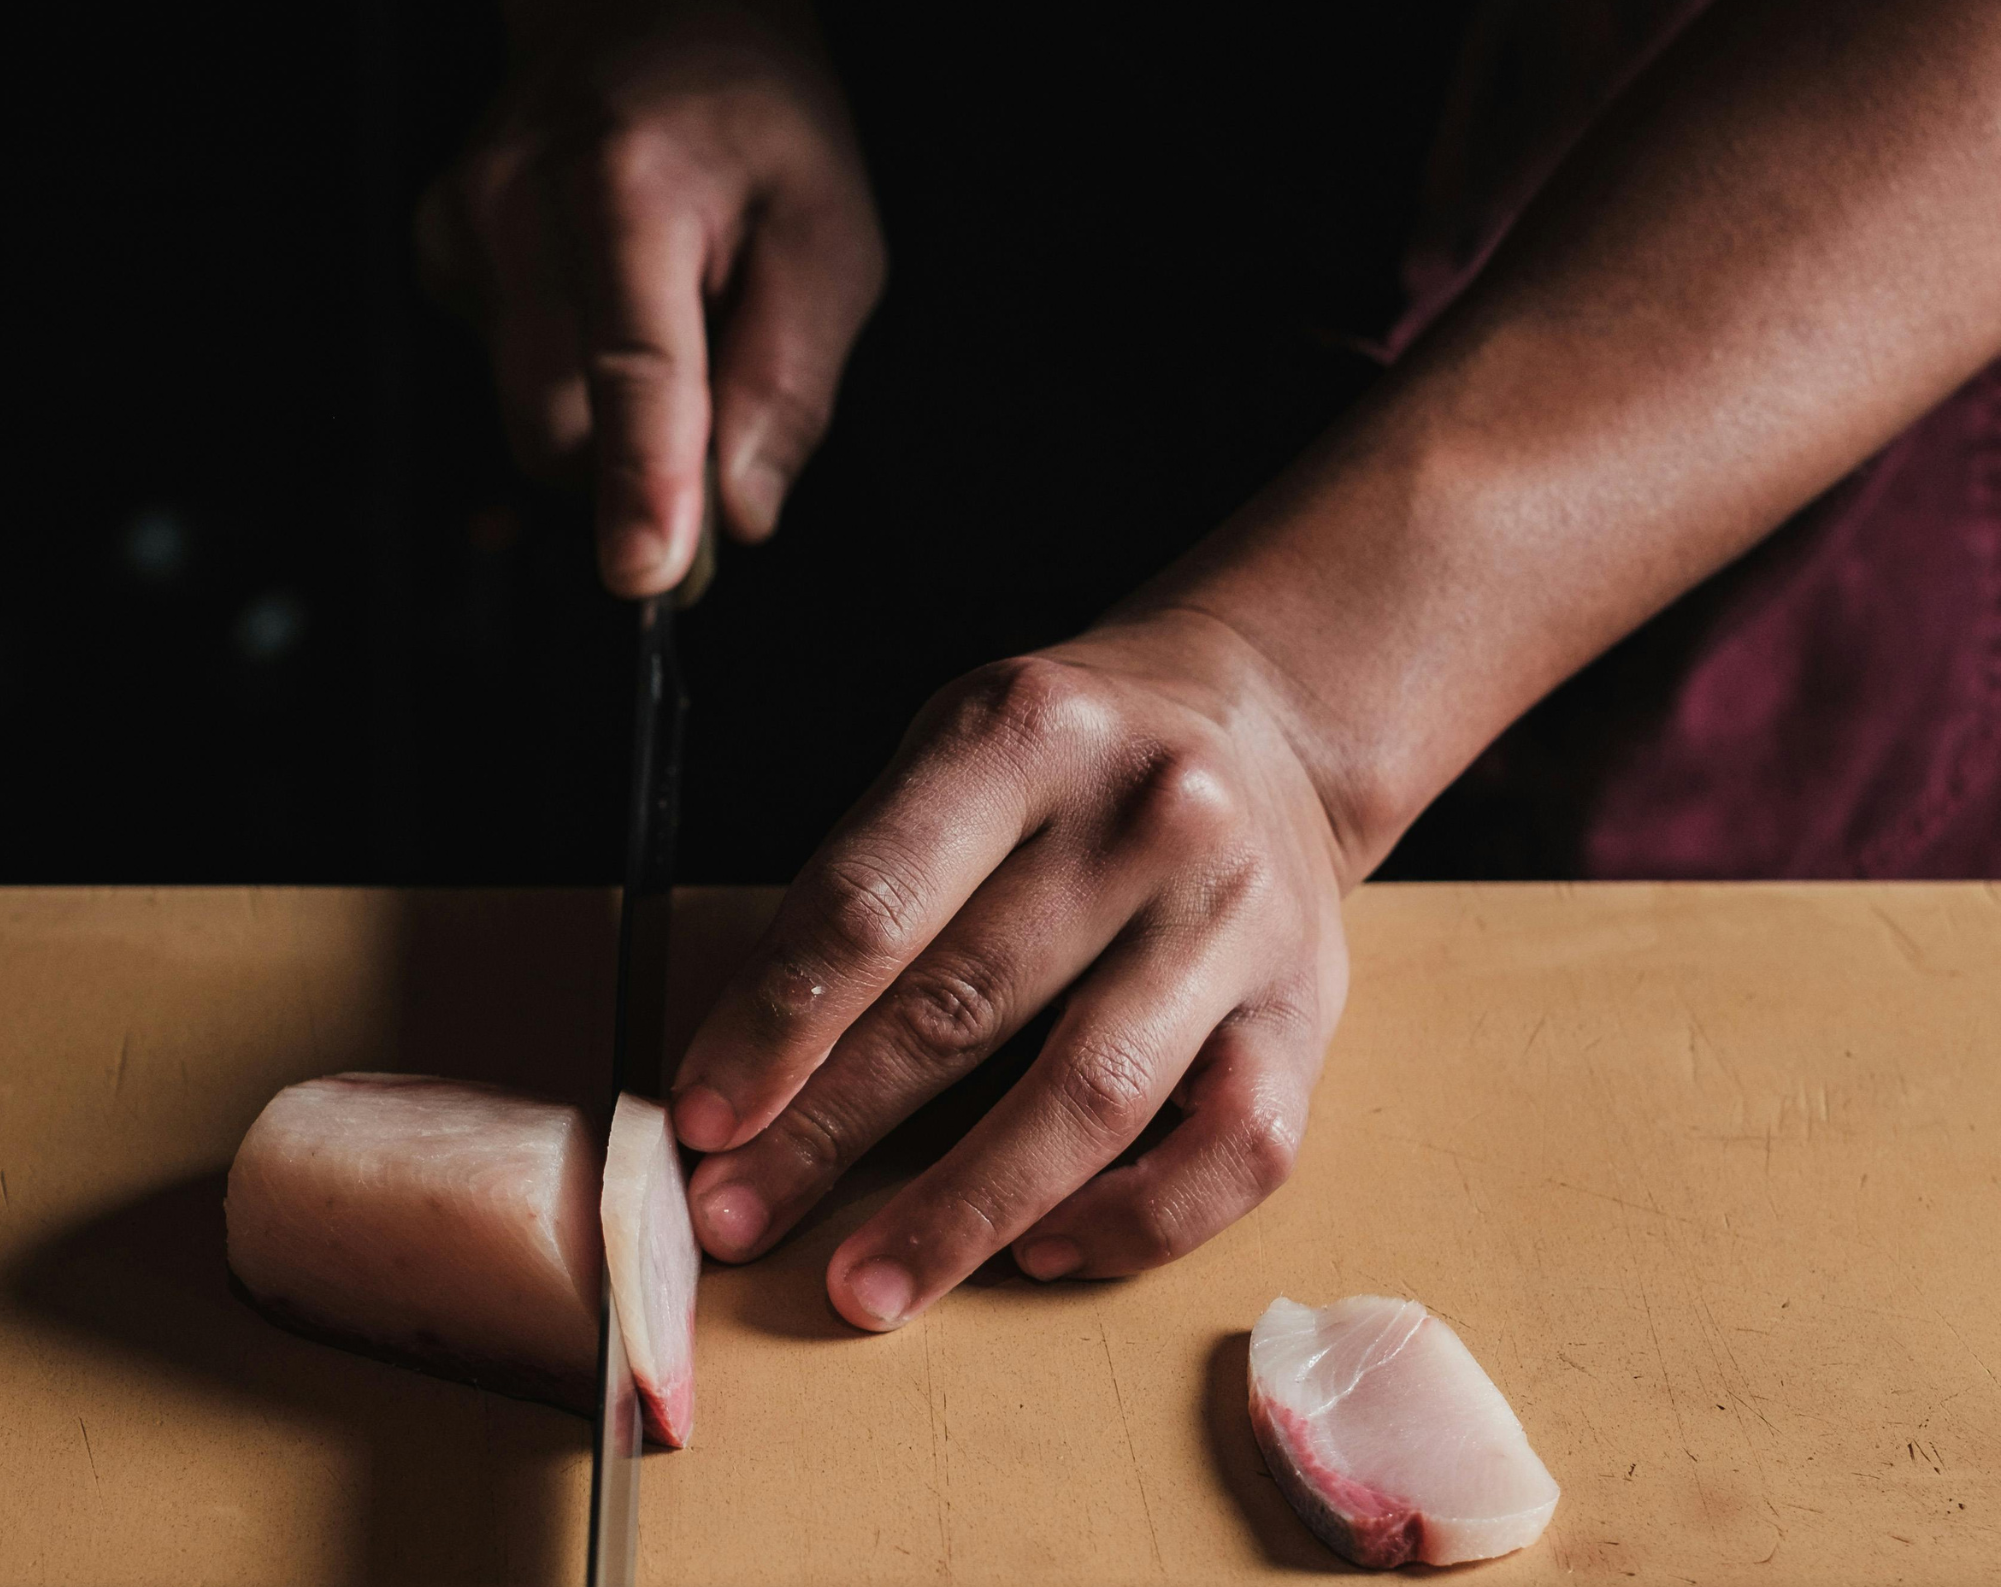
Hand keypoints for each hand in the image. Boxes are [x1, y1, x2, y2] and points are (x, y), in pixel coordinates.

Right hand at [419, 2, 884, 597]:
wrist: (645, 15)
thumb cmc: (754, 126)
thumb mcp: (829, 236)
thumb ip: (791, 381)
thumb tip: (740, 514)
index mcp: (631, 182)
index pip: (635, 365)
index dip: (642, 480)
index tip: (648, 572)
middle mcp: (521, 199)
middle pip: (560, 422)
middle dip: (636, 470)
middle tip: (716, 439)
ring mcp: (463, 226)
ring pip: (527, 417)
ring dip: (604, 421)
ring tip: (666, 324)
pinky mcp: (439, 251)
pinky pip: (505, 378)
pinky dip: (566, 375)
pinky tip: (602, 302)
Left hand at [669, 612, 1353, 1329]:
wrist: (1261, 728)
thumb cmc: (1065, 769)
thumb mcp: (951, 759)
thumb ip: (862, 891)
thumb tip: (747, 1079)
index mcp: (1024, 734)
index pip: (872, 902)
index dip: (774, 1023)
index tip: (705, 1118)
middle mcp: (1146, 817)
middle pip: (962, 1004)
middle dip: (829, 1132)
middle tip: (740, 1218)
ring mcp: (1238, 918)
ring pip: (1089, 1094)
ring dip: (960, 1211)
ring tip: (865, 1286)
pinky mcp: (1308, 1011)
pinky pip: (1229, 1152)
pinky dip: (1130, 1223)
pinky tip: (1040, 1252)